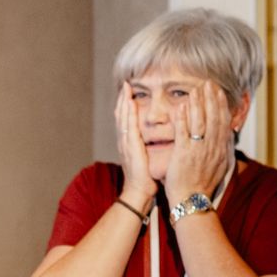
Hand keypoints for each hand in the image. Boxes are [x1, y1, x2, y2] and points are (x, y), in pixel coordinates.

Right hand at [115, 83, 157, 207]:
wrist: (138, 191)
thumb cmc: (146, 177)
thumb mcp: (146, 158)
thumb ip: (147, 147)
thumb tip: (154, 139)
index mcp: (128, 143)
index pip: (126, 120)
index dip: (126, 106)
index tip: (129, 93)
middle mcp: (124, 141)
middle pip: (122, 115)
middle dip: (123, 99)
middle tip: (126, 85)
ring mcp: (125, 143)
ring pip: (123, 118)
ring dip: (124, 102)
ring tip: (126, 89)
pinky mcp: (131, 146)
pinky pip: (129, 125)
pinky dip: (129, 113)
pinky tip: (130, 103)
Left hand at [164, 80, 231, 207]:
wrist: (191, 201)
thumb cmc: (201, 185)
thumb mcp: (217, 166)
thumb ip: (220, 149)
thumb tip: (225, 136)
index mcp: (220, 150)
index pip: (222, 122)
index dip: (220, 105)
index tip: (218, 91)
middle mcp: (211, 148)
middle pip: (213, 118)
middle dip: (211, 99)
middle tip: (208, 83)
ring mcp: (198, 151)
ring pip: (200, 123)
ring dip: (199, 104)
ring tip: (196, 89)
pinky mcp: (184, 155)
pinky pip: (184, 133)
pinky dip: (184, 119)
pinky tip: (182, 106)